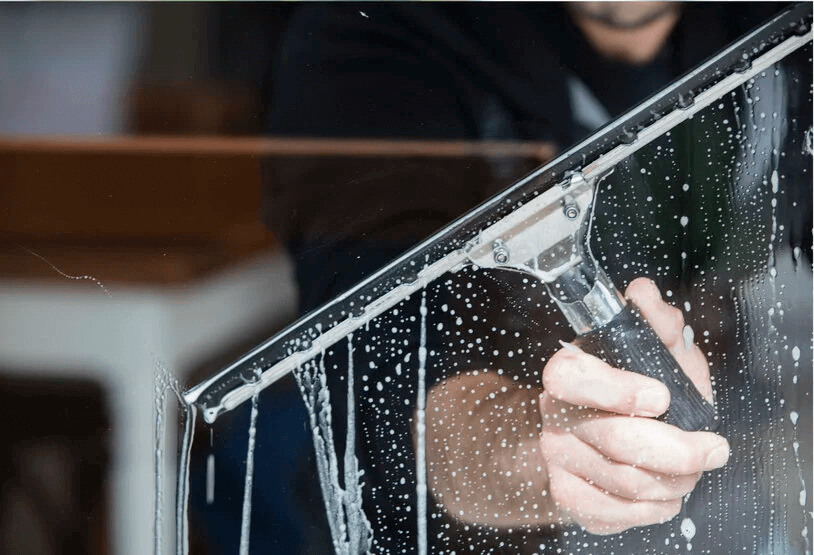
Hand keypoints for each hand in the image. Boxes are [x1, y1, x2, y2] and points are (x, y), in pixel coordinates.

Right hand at [538, 278, 728, 534]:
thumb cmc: (641, 386)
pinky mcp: (569, 495)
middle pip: (615, 441)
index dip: (617, 390)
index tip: (662, 396)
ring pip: (624, 481)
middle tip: (713, 448)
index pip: (572, 378)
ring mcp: (558, 457)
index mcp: (569, 372)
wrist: (608, 431)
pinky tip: (667, 492)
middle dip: (679, 450)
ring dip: (675, 480)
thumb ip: (656, 321)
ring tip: (694, 468)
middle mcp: (555, 414)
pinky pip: (616, 513)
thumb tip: (643, 294)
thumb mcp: (658, 350)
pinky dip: (655, 507)